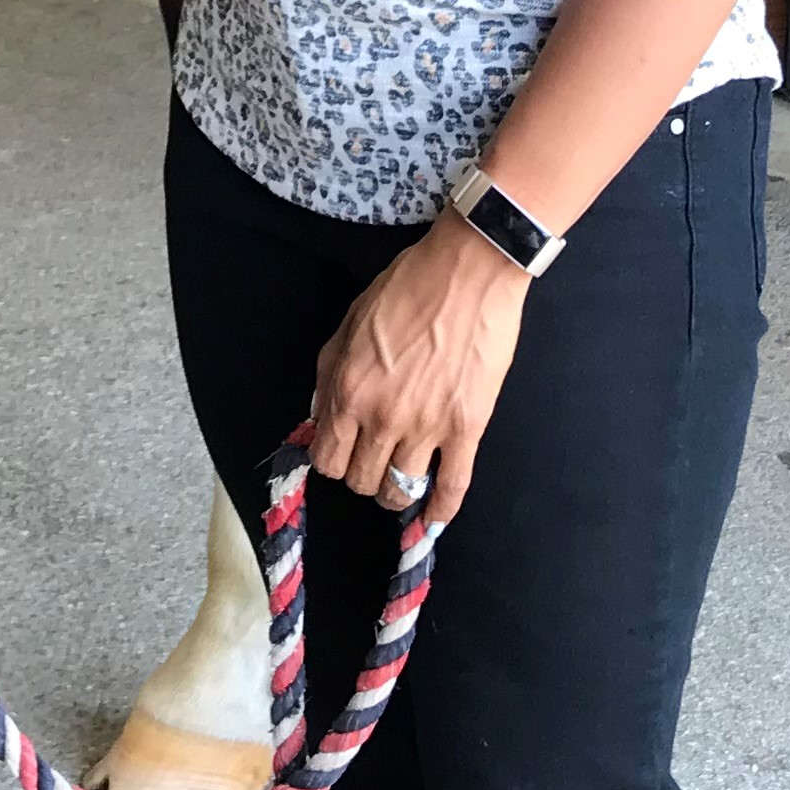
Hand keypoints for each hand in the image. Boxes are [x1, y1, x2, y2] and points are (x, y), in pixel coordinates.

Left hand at [310, 219, 527, 532]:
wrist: (468, 271)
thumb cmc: (407, 286)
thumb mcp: (350, 322)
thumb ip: (329, 373)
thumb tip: (321, 415)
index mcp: (349, 390)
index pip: (326, 459)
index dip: (332, 458)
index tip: (342, 449)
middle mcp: (383, 417)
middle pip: (360, 481)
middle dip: (361, 473)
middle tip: (373, 457)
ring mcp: (427, 427)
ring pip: (399, 492)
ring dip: (395, 492)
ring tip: (400, 478)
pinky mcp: (468, 428)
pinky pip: (452, 488)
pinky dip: (441, 511)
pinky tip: (433, 518)